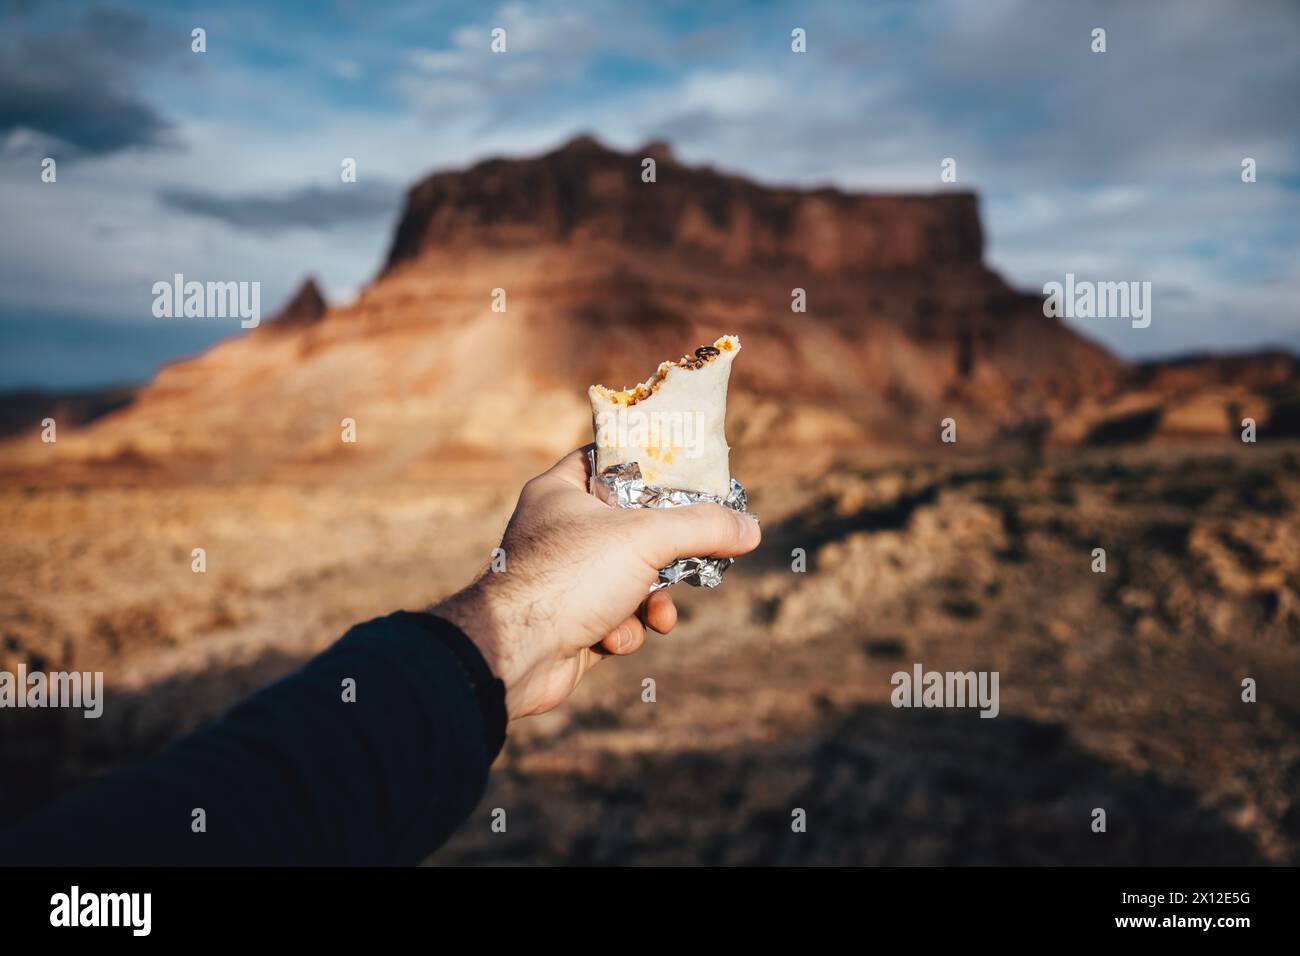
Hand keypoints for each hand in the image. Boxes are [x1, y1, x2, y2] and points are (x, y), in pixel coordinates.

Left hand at [433, 446, 760, 719]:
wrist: (513, 655)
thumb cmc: (567, 578)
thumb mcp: (645, 538)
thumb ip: (703, 527)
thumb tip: (752, 529)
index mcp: (562, 491)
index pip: (612, 460)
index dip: (652, 466)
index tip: (691, 478)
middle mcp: (560, 531)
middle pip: (634, 527)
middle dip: (668, 553)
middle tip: (696, 557)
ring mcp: (565, 580)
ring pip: (633, 581)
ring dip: (652, 602)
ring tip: (656, 613)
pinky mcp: (571, 625)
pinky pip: (617, 620)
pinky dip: (625, 631)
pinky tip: (615, 640)